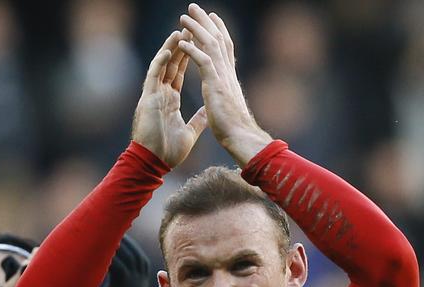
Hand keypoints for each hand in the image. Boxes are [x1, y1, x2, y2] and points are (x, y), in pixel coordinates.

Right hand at [132, 30, 206, 167]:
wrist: (154, 163)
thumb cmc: (168, 152)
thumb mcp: (189, 133)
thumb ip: (198, 120)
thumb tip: (209, 111)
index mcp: (170, 101)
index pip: (179, 73)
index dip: (187, 57)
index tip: (196, 42)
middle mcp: (161, 94)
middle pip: (172, 65)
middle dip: (181, 47)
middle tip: (190, 28)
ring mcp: (154, 95)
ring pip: (162, 66)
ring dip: (171, 48)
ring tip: (180, 32)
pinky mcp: (148, 98)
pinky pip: (154, 75)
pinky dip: (161, 61)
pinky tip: (169, 49)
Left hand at [179, 4, 271, 166]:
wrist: (240, 137)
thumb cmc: (234, 129)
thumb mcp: (227, 110)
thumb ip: (225, 101)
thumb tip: (225, 103)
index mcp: (228, 78)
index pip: (224, 49)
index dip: (218, 32)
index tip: (211, 19)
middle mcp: (227, 72)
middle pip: (217, 39)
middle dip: (206, 22)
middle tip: (194, 7)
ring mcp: (222, 77)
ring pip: (210, 45)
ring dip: (196, 29)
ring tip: (184, 16)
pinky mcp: (215, 85)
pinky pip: (203, 61)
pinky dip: (193, 50)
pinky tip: (183, 41)